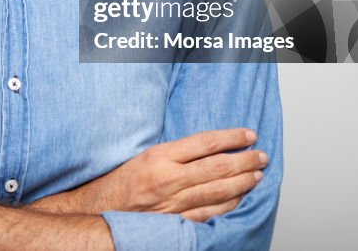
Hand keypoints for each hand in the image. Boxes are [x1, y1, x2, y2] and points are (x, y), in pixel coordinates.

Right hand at [28, 128, 265, 221]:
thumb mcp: (140, 156)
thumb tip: (205, 147)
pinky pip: (210, 213)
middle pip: (218, 167)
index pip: (205, 143)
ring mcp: (174, 204)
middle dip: (244, 160)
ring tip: (257, 174)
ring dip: (243, 182)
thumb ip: (171, 153)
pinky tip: (240, 198)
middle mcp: (169, 179)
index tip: (248, 135)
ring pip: (219, 191)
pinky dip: (229, 204)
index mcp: (159, 157)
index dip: (231, 138)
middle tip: (261, 155)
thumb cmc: (115, 183)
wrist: (96, 212)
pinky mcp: (176, 222)